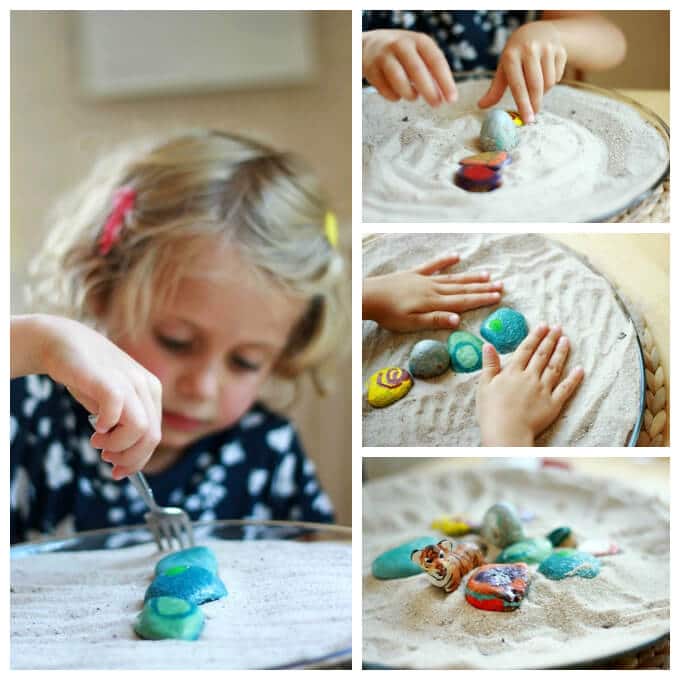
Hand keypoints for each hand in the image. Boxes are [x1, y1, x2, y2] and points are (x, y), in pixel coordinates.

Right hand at [29, 315, 161, 478]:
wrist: (64, 343)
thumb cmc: (89, 378)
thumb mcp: (114, 404)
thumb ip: (125, 425)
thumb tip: (126, 462)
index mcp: (152, 392)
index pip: (153, 436)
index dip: (138, 460)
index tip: (118, 472)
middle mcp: (145, 386)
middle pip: (150, 436)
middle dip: (129, 458)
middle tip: (106, 458)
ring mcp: (129, 380)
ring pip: (140, 428)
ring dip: (117, 445)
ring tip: (97, 441)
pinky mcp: (107, 378)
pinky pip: (118, 407)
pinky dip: (107, 425)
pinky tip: (96, 425)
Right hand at [362, 29, 456, 106]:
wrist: (372, 46)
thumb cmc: (404, 55)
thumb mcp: (420, 55)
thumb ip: (433, 73)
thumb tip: (445, 97)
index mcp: (419, 41)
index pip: (436, 61)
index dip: (445, 81)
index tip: (452, 99)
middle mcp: (401, 45)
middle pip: (417, 70)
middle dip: (429, 90)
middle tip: (436, 105)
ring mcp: (385, 57)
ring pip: (399, 80)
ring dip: (409, 94)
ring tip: (413, 97)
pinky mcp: (372, 70)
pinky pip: (386, 90)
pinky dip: (394, 97)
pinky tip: (397, 94)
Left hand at [363, 254, 502, 331]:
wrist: (368, 296)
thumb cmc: (388, 314)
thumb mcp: (411, 323)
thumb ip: (435, 320)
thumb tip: (459, 321)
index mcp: (433, 302)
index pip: (463, 301)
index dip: (481, 299)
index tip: (498, 297)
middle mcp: (432, 288)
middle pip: (462, 288)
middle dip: (482, 288)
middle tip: (501, 285)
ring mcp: (423, 279)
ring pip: (452, 277)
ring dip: (470, 277)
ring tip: (487, 275)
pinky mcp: (413, 274)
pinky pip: (432, 266)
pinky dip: (445, 261)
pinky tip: (456, 256)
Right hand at [476, 323, 583, 445]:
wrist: (506, 432)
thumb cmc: (491, 411)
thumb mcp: (484, 385)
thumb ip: (489, 364)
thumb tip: (488, 345)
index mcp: (513, 372)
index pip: (526, 349)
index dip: (535, 336)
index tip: (543, 325)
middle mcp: (530, 377)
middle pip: (542, 355)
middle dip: (551, 339)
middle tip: (558, 327)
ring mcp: (544, 390)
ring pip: (554, 367)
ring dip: (561, 353)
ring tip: (567, 340)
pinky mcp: (553, 404)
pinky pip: (566, 388)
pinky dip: (574, 378)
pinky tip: (580, 369)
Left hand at [478, 21, 566, 123]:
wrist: (538, 30)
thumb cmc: (516, 54)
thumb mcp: (504, 68)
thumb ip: (495, 89)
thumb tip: (481, 106)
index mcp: (511, 55)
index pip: (518, 86)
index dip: (523, 105)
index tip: (526, 120)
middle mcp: (529, 49)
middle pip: (535, 86)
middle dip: (534, 105)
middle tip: (532, 117)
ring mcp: (547, 48)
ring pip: (548, 83)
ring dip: (543, 93)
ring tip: (535, 89)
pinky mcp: (561, 49)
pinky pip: (558, 76)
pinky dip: (551, 82)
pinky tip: (546, 75)